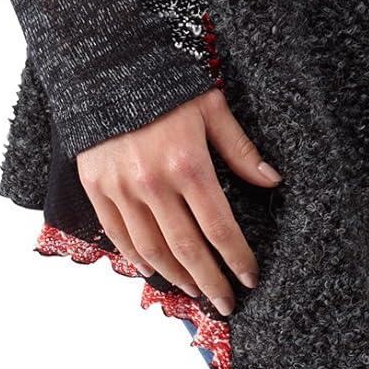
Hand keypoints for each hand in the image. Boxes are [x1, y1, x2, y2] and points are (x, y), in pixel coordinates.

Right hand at [76, 86, 282, 314]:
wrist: (108, 66)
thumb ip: (240, 149)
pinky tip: (153, 271)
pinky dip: (136, 259)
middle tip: (227, 303)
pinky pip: (117, 235)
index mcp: (188, 163)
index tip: (250, 277)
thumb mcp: (211, 108)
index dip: (237, 257)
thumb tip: (272, 181)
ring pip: (151, 249)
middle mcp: (153, 183)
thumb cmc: (166, 84)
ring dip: (176, 277)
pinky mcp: (97, 187)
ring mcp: (121, 188)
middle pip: (186, 248)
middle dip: (211, 281)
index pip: (219, 226)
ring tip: (196, 291)